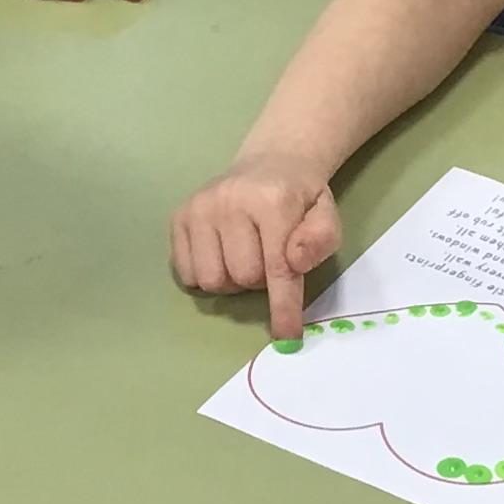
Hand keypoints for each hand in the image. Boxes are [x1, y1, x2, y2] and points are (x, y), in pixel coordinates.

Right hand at [170, 154, 340, 340]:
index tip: (286, 337)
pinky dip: (206, 275)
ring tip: (243, 257)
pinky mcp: (178, 217)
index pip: (277, 267)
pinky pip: (186, 273)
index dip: (283, 307)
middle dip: (259, 281)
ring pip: (211, 280)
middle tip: (267, 260)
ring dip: (232, 281)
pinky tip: (220, 254)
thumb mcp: (325, 215)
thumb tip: (296, 264)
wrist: (269, 165)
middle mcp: (229, 201)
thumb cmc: (299, 199)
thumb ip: (321, 240)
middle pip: (243, 277)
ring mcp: (198, 208)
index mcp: (272, 200)